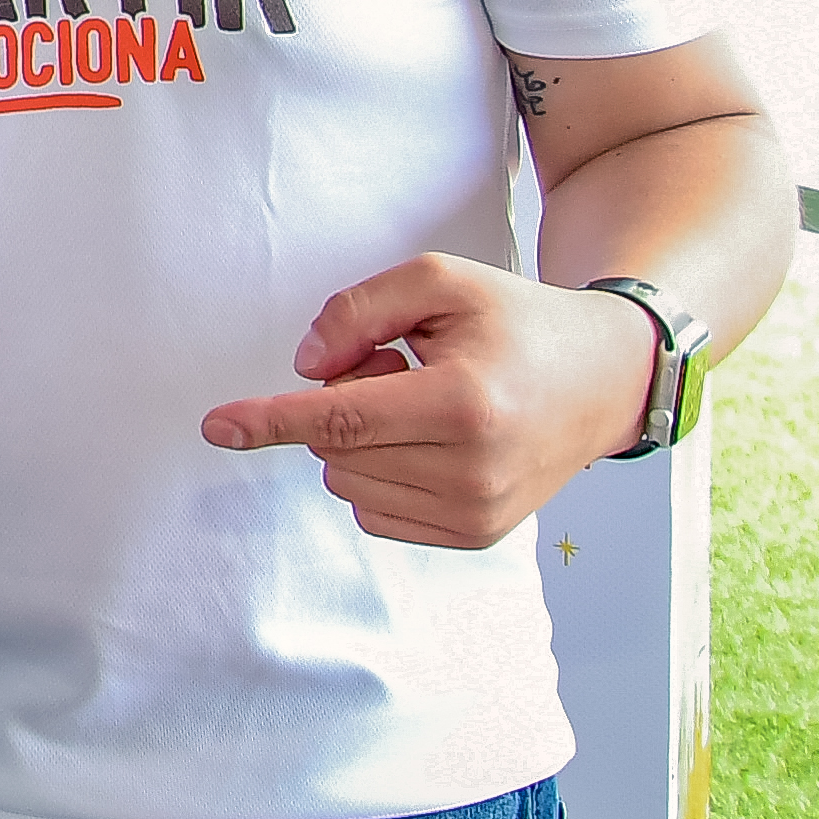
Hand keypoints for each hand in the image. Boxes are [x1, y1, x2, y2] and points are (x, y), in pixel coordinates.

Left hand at [197, 254, 652, 548]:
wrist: (603, 379)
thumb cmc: (517, 322)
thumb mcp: (438, 280)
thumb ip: (358, 311)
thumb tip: (304, 369)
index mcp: (463, 405)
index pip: (341, 419)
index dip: (269, 421)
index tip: (215, 428)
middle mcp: (471, 472)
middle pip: (336, 448)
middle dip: (345, 400)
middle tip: (406, 365)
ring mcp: (476, 515)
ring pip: (348, 483)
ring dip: (364, 439)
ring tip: (429, 401)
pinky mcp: (475, 537)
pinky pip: (375, 512)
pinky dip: (381, 474)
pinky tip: (433, 440)